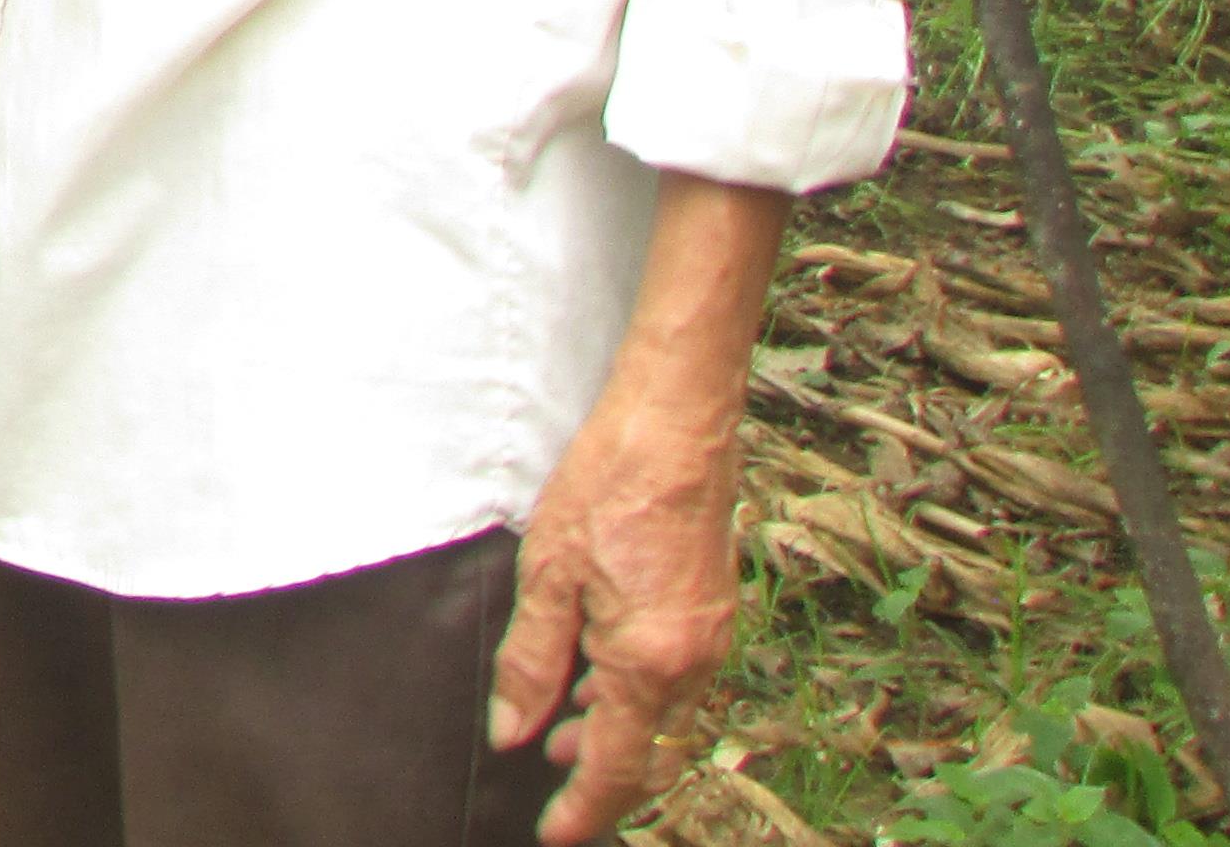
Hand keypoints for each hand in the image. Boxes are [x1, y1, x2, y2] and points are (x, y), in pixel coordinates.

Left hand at [488, 363, 747, 840]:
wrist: (677, 423)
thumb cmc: (608, 484)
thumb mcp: (547, 574)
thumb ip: (531, 663)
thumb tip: (514, 732)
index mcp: (650, 662)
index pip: (619, 768)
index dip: (585, 809)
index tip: (553, 834)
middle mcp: (694, 663)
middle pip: (653, 754)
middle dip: (603, 773)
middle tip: (548, 769)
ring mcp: (713, 639)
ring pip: (669, 719)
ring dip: (621, 732)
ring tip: (566, 723)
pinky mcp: (715, 613)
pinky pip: (680, 682)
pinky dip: (641, 695)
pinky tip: (600, 671)